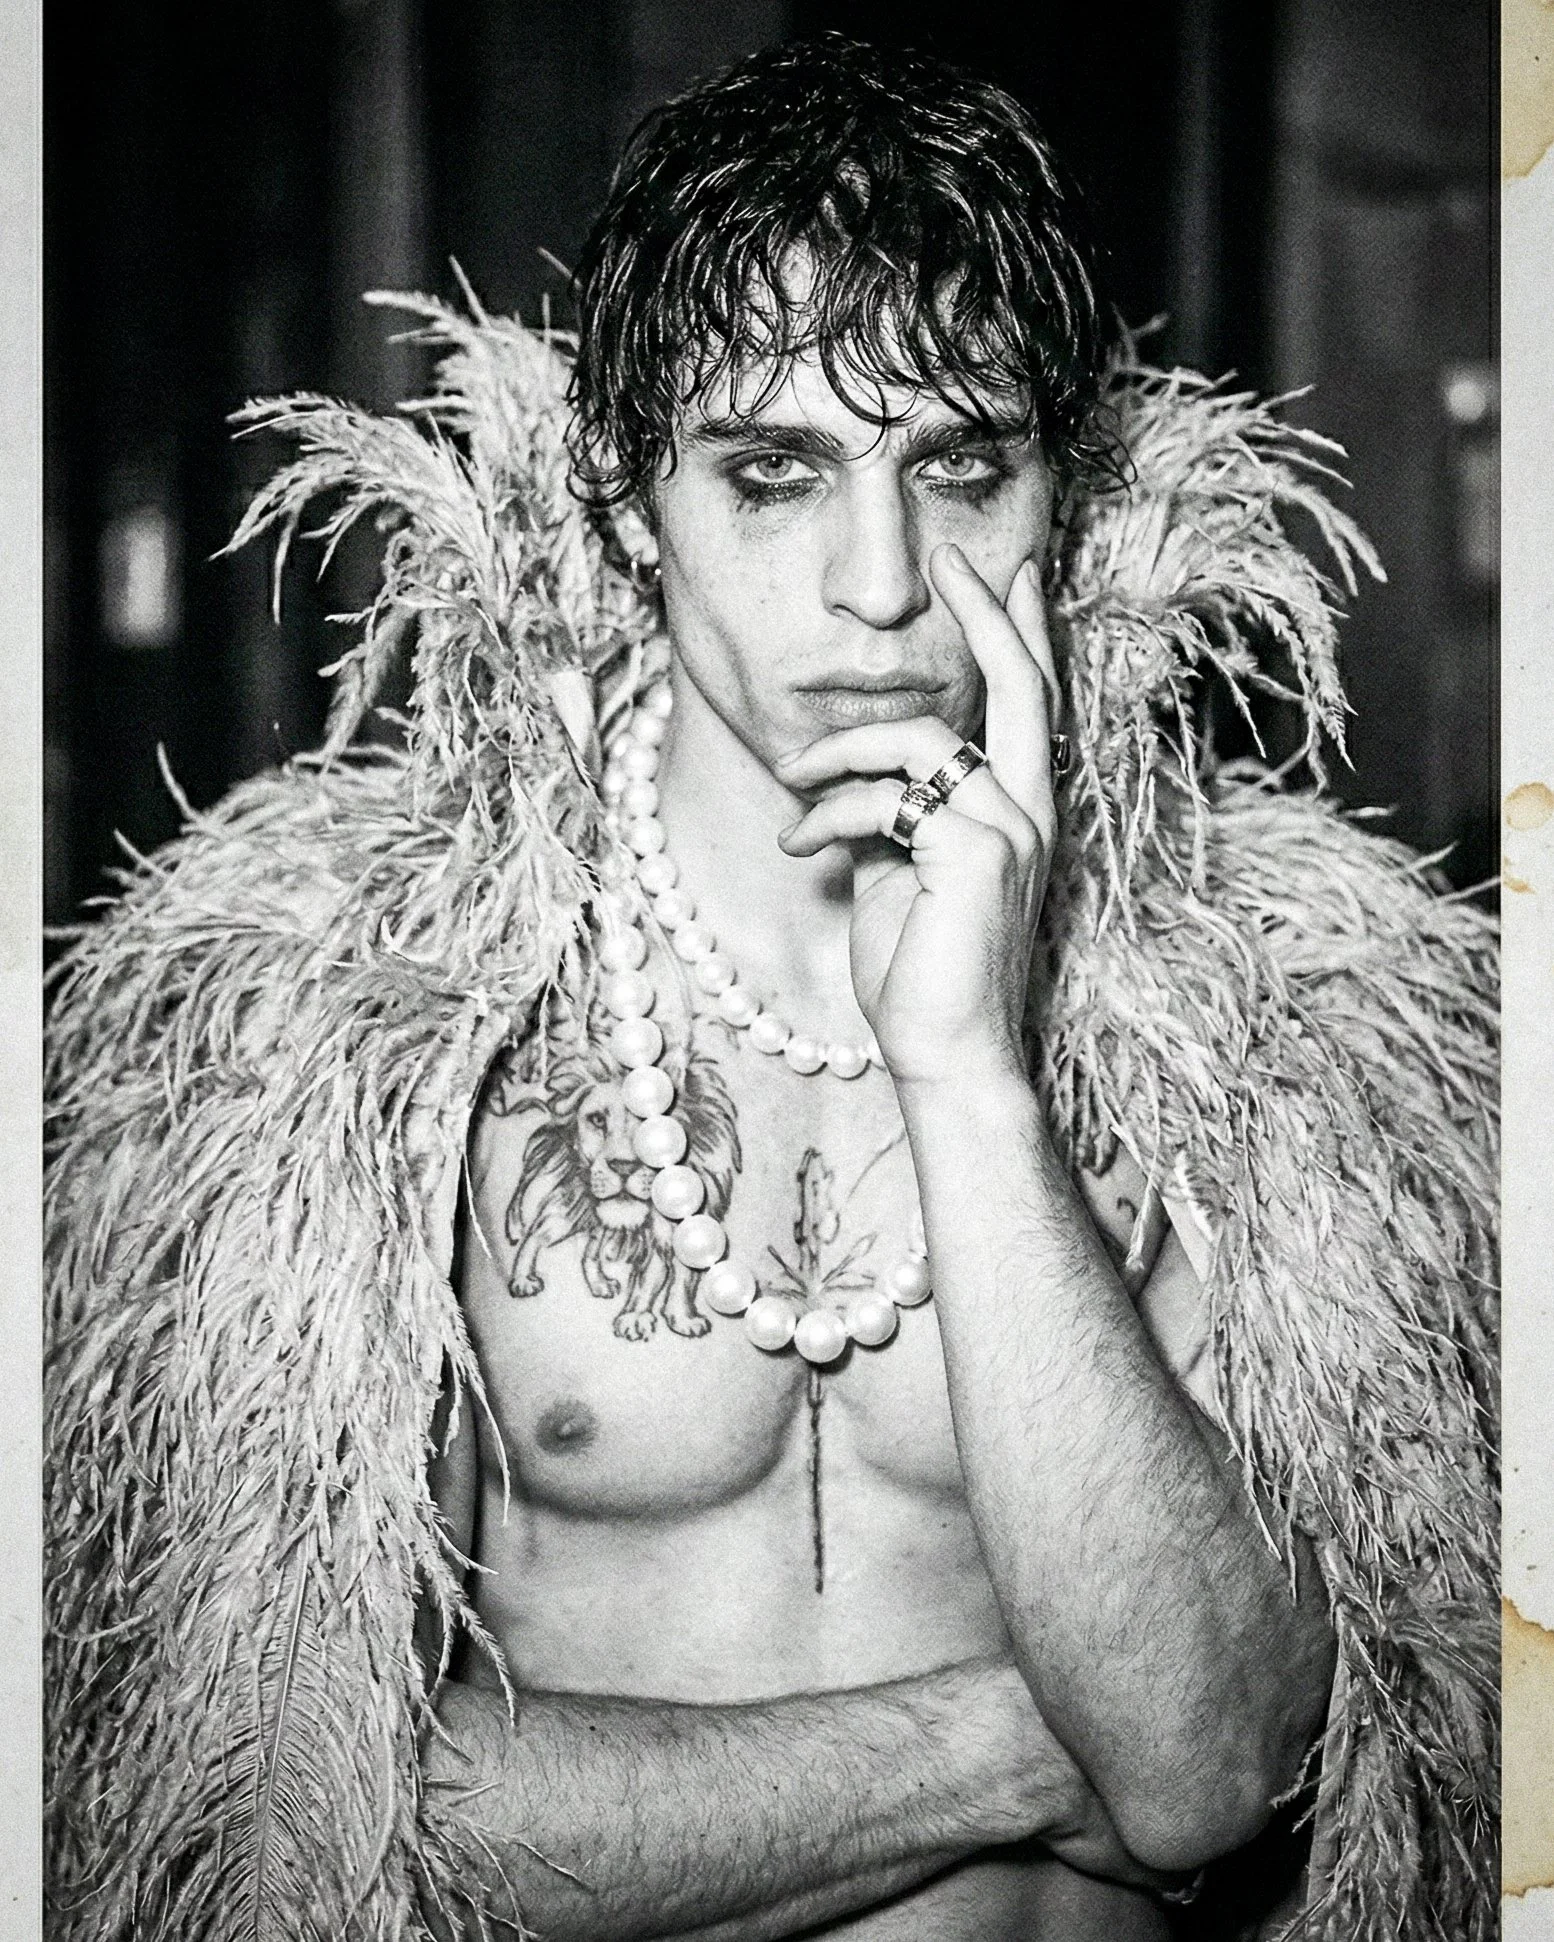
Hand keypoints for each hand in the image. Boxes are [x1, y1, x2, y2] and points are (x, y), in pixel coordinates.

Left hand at [776, 544, 1058, 1088]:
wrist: (943, 1053)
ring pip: (919, 740)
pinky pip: (886, 799)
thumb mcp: (903, 877)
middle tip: (949, 558)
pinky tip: (800, 844)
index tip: (1010, 572)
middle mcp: (1029, 813)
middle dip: (985, 612)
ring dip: (839, 753)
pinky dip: (831, 813)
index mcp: (1019, 813)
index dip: (1023, 632)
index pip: (1034, 704)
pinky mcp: (972, 854)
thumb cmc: (921, 975)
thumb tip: (856, 784)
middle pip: (1022, 685)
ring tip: (794, 786)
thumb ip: (896, 819)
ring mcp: (1008, 831)